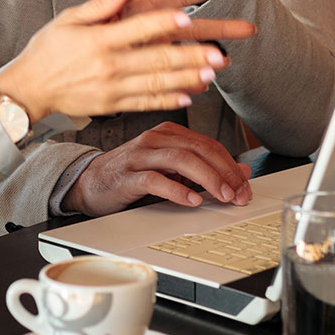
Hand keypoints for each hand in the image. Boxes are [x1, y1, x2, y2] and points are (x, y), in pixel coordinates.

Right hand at [0, 0, 253, 124]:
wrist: (29, 88)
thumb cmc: (48, 48)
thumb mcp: (70, 18)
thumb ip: (104, 2)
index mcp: (99, 39)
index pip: (138, 28)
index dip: (163, 21)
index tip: (188, 15)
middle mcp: (108, 65)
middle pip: (157, 59)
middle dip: (192, 57)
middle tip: (220, 54)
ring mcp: (112, 88)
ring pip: (158, 84)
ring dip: (188, 79)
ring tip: (214, 74)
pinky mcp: (112, 105)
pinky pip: (146, 103)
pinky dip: (168, 100)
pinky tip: (190, 95)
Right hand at [63, 122, 253, 215]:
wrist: (89, 181)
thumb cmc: (130, 173)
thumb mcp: (169, 167)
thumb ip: (201, 166)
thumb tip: (241, 172)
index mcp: (167, 133)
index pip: (208, 144)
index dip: (231, 165)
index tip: (245, 186)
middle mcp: (154, 139)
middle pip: (198, 149)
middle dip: (225, 172)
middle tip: (240, 194)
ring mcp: (139, 155)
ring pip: (181, 159)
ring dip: (208, 179)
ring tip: (224, 196)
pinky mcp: (127, 176)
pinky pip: (156, 179)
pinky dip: (178, 190)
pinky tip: (192, 200)